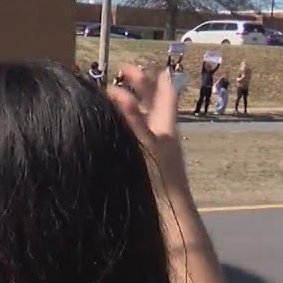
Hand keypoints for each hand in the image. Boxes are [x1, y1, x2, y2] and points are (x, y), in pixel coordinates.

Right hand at [106, 64, 189, 201]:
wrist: (170, 216)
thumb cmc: (160, 180)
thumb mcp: (145, 145)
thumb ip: (132, 119)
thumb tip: (116, 92)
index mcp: (164, 127)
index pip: (161, 94)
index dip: (149, 78)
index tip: (130, 66)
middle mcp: (161, 135)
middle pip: (152, 104)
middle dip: (138, 87)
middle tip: (122, 74)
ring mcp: (154, 150)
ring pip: (143, 120)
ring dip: (128, 107)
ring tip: (112, 99)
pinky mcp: (146, 164)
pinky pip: (134, 137)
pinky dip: (123, 128)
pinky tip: (112, 132)